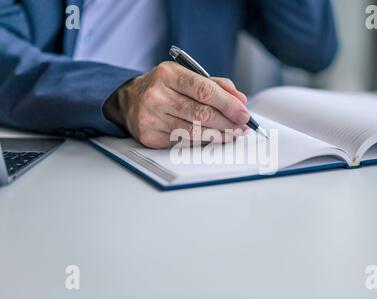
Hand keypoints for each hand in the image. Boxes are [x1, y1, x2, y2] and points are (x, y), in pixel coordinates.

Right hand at [104, 62, 249, 148]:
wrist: (128, 100)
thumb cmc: (164, 87)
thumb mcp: (186, 76)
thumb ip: (216, 85)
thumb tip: (240, 101)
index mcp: (167, 74)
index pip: (204, 90)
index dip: (228, 104)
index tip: (244, 114)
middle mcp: (156, 95)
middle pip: (201, 113)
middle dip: (227, 122)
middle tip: (242, 127)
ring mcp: (151, 117)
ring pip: (194, 131)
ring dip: (219, 135)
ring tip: (232, 134)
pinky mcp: (149, 136)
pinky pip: (183, 143)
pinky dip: (202, 142)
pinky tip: (213, 138)